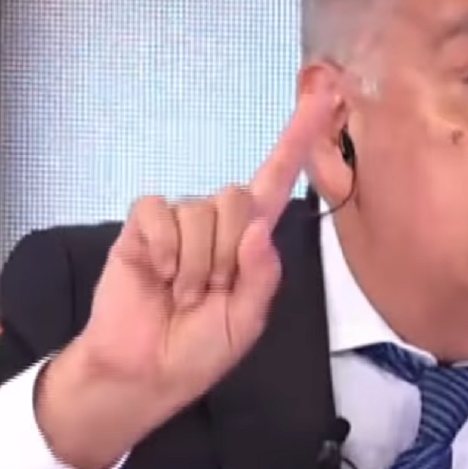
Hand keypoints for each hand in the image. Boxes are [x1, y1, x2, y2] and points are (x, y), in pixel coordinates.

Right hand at [37, 89, 336, 468]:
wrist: (145, 373)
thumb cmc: (198, 350)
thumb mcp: (247, 321)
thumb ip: (262, 276)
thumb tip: (258, 229)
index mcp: (249, 242)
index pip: (277, 178)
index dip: (299, 137)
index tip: (325, 95)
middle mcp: (215, 222)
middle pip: (238, 198)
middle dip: (227, 255)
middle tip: (208, 294)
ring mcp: (177, 223)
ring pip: (201, 211)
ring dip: (195, 265)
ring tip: (181, 294)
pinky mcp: (142, 227)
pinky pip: (159, 215)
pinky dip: (165, 250)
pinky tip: (158, 276)